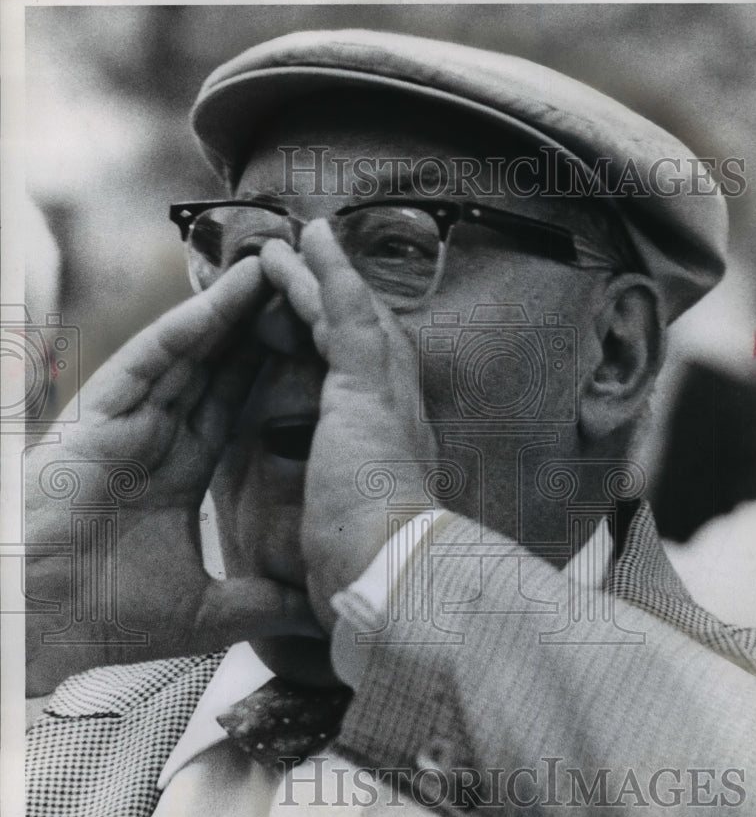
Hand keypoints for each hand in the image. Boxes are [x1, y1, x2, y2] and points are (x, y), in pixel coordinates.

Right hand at [26, 258, 320, 695]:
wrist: (45, 630)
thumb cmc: (108, 619)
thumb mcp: (209, 612)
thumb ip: (263, 602)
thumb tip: (318, 614)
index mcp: (177, 475)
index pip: (230, 411)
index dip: (264, 377)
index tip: (304, 347)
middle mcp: (153, 440)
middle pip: (213, 372)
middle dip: (252, 331)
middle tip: (295, 286)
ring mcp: (125, 425)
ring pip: (186, 357)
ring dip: (227, 314)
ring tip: (269, 271)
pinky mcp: (99, 419)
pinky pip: (149, 364)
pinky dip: (184, 331)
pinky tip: (221, 302)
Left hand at [259, 221, 438, 632]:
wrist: (396, 578)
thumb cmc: (372, 577)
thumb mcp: (355, 547)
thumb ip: (346, 537)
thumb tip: (330, 569)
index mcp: (396, 453)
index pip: (374, 388)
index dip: (351, 353)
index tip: (328, 333)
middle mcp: (402, 415)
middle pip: (372, 340)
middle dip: (340, 302)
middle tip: (313, 269)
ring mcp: (389, 396)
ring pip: (356, 317)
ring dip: (324, 276)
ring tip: (292, 243)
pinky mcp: (366, 387)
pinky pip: (345, 313)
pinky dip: (328, 272)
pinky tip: (307, 238)